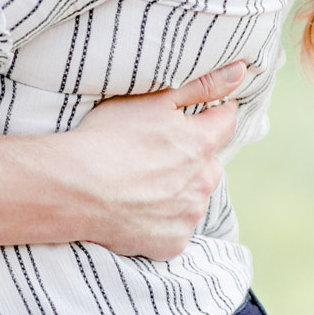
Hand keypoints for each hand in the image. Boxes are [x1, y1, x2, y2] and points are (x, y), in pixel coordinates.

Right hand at [57, 62, 248, 259]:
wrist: (73, 190)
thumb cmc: (108, 138)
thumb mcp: (153, 100)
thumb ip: (202, 85)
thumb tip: (240, 71)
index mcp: (202, 144)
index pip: (226, 122)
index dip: (212, 114)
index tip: (193, 116)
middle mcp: (204, 182)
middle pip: (210, 164)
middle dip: (192, 157)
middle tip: (155, 154)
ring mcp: (189, 215)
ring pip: (195, 197)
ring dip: (180, 190)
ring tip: (141, 183)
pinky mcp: (172, 242)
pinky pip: (177, 227)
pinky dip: (163, 220)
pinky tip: (137, 208)